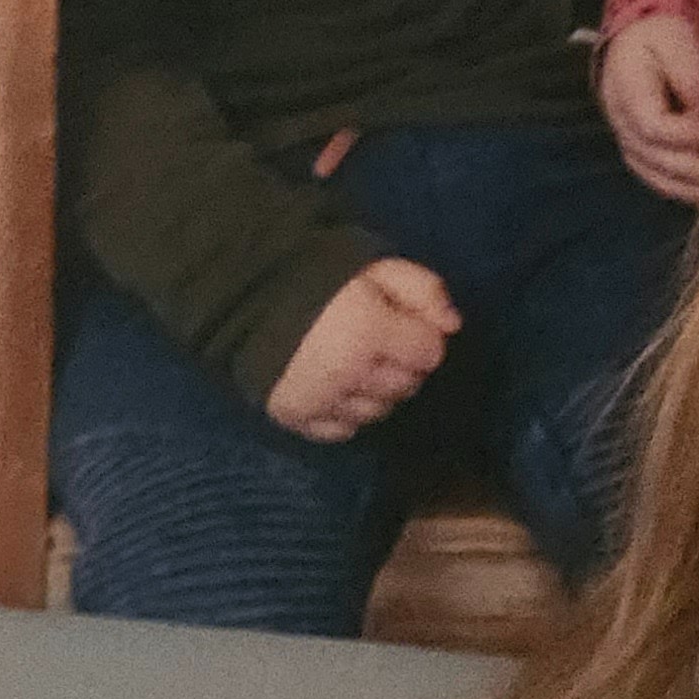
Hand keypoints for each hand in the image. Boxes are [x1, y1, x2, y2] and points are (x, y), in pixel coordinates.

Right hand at [265, 258, 458, 440]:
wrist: (245, 290)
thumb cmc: (317, 273)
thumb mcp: (375, 267)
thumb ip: (422, 289)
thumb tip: (453, 325)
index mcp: (369, 331)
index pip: (428, 353)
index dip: (420, 336)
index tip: (401, 324)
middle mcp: (347, 374)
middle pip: (406, 386)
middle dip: (401, 364)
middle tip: (378, 342)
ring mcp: (320, 401)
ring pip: (378, 412)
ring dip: (376, 391)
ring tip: (355, 363)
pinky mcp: (295, 417)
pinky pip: (342, 431)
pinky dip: (346, 414)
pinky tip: (336, 387)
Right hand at [598, 14, 698, 203]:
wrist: (635, 43)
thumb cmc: (658, 36)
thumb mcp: (674, 40)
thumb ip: (692, 76)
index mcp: (626, 94)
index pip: (656, 126)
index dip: (691, 134)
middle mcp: (623, 127)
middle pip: (661, 159)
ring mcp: (630, 145)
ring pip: (661, 178)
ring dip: (698, 188)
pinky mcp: (642, 156)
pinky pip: (663, 182)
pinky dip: (690, 191)